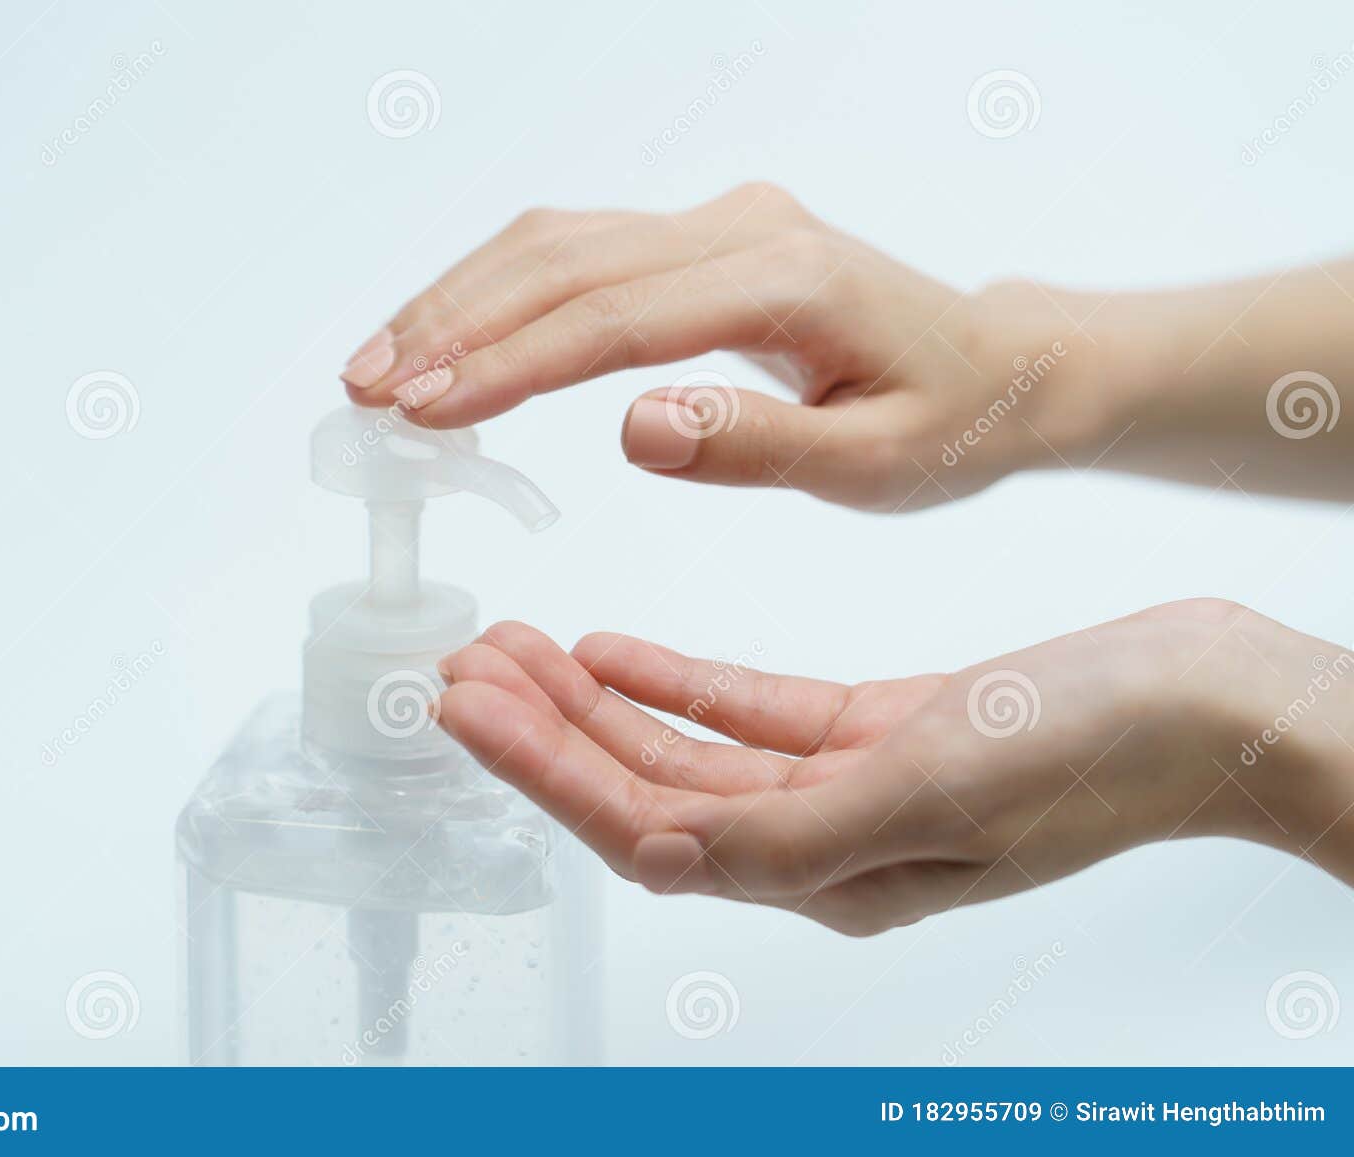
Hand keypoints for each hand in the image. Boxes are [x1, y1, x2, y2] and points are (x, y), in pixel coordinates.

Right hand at [340, 183, 1082, 510]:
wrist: (999, 367)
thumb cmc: (945, 425)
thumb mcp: (873, 464)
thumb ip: (757, 445)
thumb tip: (633, 428)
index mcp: (788, 280)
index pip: (617, 318)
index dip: (512, 364)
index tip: (424, 412)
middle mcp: (743, 227)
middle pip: (566, 259)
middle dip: (455, 324)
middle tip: (368, 392)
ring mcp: (718, 221)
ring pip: (558, 241)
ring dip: (461, 298)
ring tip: (380, 367)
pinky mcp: (700, 237)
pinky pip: (579, 250)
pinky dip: (500, 290)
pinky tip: (448, 336)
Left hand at [434, 600, 1353, 934]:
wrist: (1207, 702)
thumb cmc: (1095, 752)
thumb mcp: (933, 792)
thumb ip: (789, 834)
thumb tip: (659, 853)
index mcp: (822, 877)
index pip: (641, 826)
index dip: (544, 771)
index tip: (466, 709)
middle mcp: (820, 845)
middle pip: (643, 787)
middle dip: (544, 731)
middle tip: (463, 666)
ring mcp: (846, 787)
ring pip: (682, 747)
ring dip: (592, 700)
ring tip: (513, 646)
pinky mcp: (876, 732)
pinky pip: (746, 712)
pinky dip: (675, 680)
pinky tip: (612, 648)